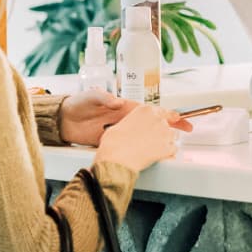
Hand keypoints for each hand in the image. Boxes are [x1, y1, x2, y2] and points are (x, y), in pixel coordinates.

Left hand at [60, 92, 190, 145]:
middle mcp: (125, 119)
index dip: (166, 112)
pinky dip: (142, 149)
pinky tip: (152, 154)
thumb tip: (116, 101)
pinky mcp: (112, 142)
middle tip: (187, 130)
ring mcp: (120, 131)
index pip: (150, 109)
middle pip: (153, 124)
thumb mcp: (90, 96)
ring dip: (159, 139)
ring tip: (175, 145)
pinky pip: (131, 146)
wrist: (64, 120)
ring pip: (145, 136)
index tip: (181, 117)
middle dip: (171, 126)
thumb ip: (103, 97)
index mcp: (124, 107)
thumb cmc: (78, 103)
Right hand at [94, 104, 180, 172]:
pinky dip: (167, 154)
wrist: (115, 157)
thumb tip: (137, 129)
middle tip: (150, 142)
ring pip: (172, 137)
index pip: (163, 111)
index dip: (169, 116)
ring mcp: (164, 133)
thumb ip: (135, 123)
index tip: (174, 118)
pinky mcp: (168, 147)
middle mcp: (157, 119)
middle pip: (167, 125)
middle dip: (161, 133)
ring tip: (151, 150)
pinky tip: (156, 156)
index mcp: (146, 110)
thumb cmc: (114, 143)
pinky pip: (173, 150)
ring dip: (165, 142)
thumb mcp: (122, 124)